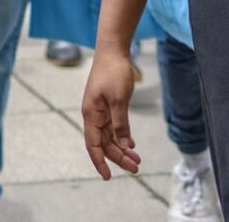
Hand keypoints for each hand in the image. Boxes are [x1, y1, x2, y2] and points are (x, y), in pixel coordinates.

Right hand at [81, 46, 142, 178]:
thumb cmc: (114, 73)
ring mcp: (100, 111)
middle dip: (118, 158)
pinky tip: (131, 145)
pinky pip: (114, 127)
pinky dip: (122, 137)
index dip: (100, 162)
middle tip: (136, 168)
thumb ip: (120, 124)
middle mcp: (93, 115)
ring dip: (122, 149)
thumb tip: (122, 146)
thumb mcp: (119, 100)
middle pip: (104, 143)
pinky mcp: (108, 106)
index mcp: (91, 114)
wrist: (113, 51)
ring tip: (137, 160)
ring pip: (110, 137)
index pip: (93, 145)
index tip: (107, 177)